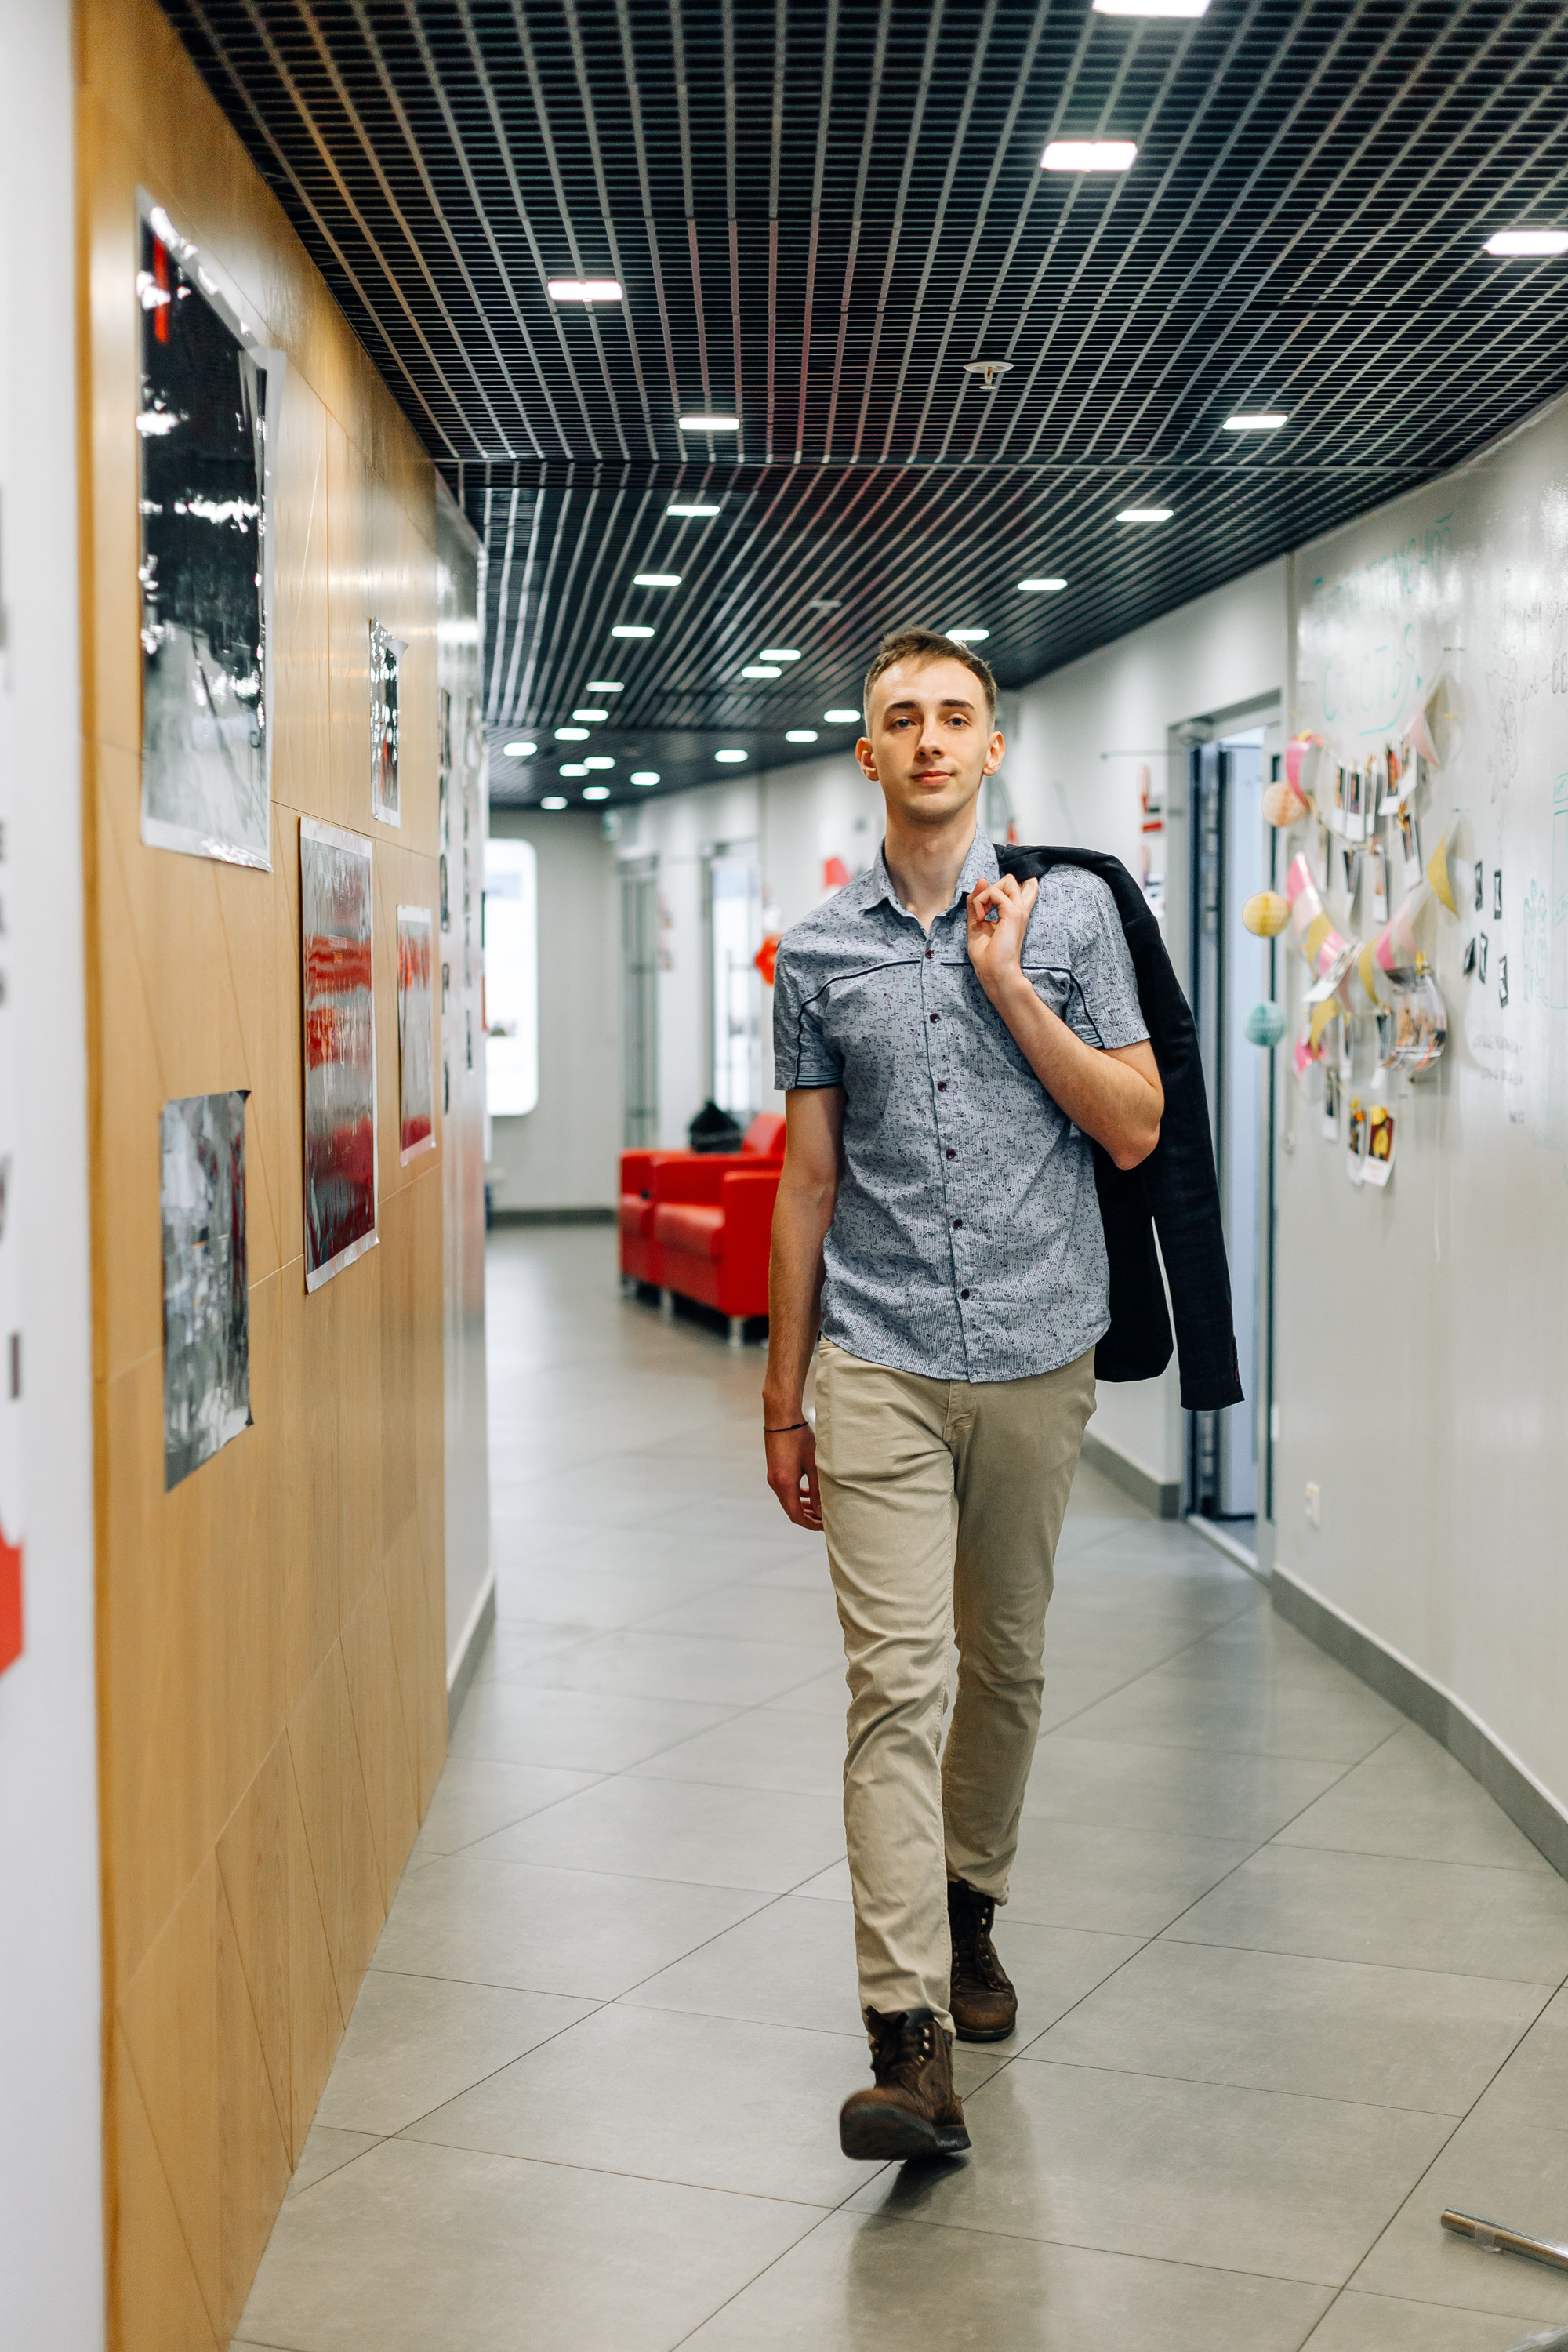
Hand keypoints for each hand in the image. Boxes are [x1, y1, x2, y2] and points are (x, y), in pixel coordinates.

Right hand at [765, 1421, 821, 1529]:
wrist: (781, 1418)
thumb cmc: (799, 1438)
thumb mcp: (813, 1464)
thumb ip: (817, 1489)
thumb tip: (821, 1511)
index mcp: (785, 1484)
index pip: (796, 1515)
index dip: (811, 1524)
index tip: (825, 1526)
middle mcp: (775, 1483)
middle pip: (791, 1510)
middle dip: (808, 1518)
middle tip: (825, 1521)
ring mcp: (773, 1477)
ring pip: (788, 1501)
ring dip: (803, 1507)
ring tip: (819, 1510)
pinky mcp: (774, 1471)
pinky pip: (786, 1490)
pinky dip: (797, 1496)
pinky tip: (808, 1493)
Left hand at [966, 872, 1037, 1001]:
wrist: (993, 971)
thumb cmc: (986, 954)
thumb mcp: (977, 922)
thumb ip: (977, 902)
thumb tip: (981, 880)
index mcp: (1014, 913)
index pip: (1023, 887)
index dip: (1002, 887)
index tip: (986, 906)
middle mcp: (1020, 909)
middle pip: (1011, 880)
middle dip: (991, 888)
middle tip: (983, 910)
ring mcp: (1018, 910)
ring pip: (1007, 880)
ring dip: (985, 894)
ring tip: (981, 914)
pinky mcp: (1013, 913)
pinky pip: (993, 892)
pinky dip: (980, 902)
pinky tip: (980, 918)